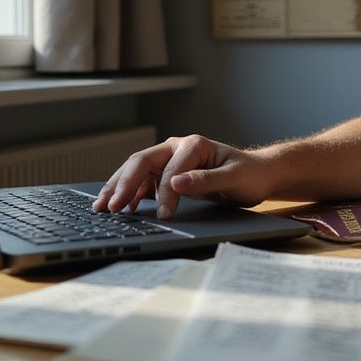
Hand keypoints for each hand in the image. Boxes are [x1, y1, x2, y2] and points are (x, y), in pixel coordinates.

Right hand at [91, 135, 276, 219]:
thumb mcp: (234, 178)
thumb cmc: (249, 175)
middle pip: (142, 162)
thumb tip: (177, 183)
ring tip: (102, 206)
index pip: (170, 170)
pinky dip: (130, 192)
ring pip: (137, 170)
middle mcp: (177, 147)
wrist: (257, 174)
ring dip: (119, 187)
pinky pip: (143, 180)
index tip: (163, 215)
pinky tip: (121, 206)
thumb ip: (206, 180)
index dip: (164, 193)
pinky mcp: (167, 171)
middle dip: (125, 184)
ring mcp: (170, 158)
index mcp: (193, 145)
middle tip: (111, 207)